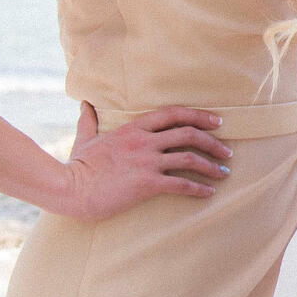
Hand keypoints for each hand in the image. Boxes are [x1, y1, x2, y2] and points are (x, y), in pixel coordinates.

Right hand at [51, 103, 231, 220]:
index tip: (217, 122)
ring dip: (211, 165)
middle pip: (188, 134)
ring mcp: (145, 161)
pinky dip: (198, 189)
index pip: (173, 113)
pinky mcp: (145, 183)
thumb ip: (89, 120)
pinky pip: (180, 184)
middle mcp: (143, 141)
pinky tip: (208, 193)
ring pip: (189, 158)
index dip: (199, 115)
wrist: (68, 189)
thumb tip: (85, 103)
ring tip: (224, 173)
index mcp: (133, 128)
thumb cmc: (77, 166)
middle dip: (213, 142)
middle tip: (228, 151)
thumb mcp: (85, 138)